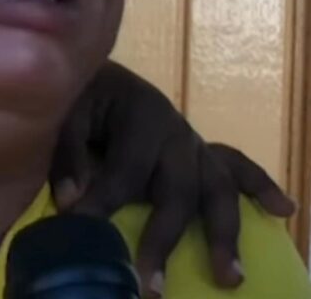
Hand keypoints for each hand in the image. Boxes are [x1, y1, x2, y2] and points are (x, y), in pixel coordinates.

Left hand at [50, 62, 294, 296]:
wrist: (98, 74)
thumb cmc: (82, 95)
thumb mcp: (68, 111)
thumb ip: (68, 152)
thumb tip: (72, 202)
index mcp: (141, 112)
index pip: (128, 168)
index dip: (105, 203)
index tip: (82, 233)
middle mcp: (175, 130)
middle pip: (179, 187)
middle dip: (164, 236)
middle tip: (151, 283)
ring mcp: (192, 141)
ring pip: (217, 187)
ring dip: (223, 232)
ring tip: (229, 277)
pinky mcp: (200, 151)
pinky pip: (236, 166)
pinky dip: (260, 186)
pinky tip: (283, 209)